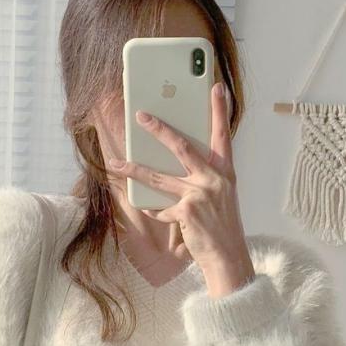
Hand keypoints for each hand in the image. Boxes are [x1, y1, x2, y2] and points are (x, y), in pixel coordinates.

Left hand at [112, 79, 253, 299]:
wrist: (228, 258)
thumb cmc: (222, 227)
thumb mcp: (221, 196)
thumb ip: (204, 178)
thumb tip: (175, 164)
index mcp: (225, 173)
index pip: (223, 135)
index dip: (219, 110)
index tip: (216, 87)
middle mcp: (214, 179)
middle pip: (182, 146)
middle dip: (159, 129)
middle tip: (141, 116)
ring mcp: (200, 195)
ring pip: (158, 176)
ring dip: (134, 169)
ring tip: (117, 163)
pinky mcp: (186, 212)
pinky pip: (160, 207)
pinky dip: (152, 209)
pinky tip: (148, 209)